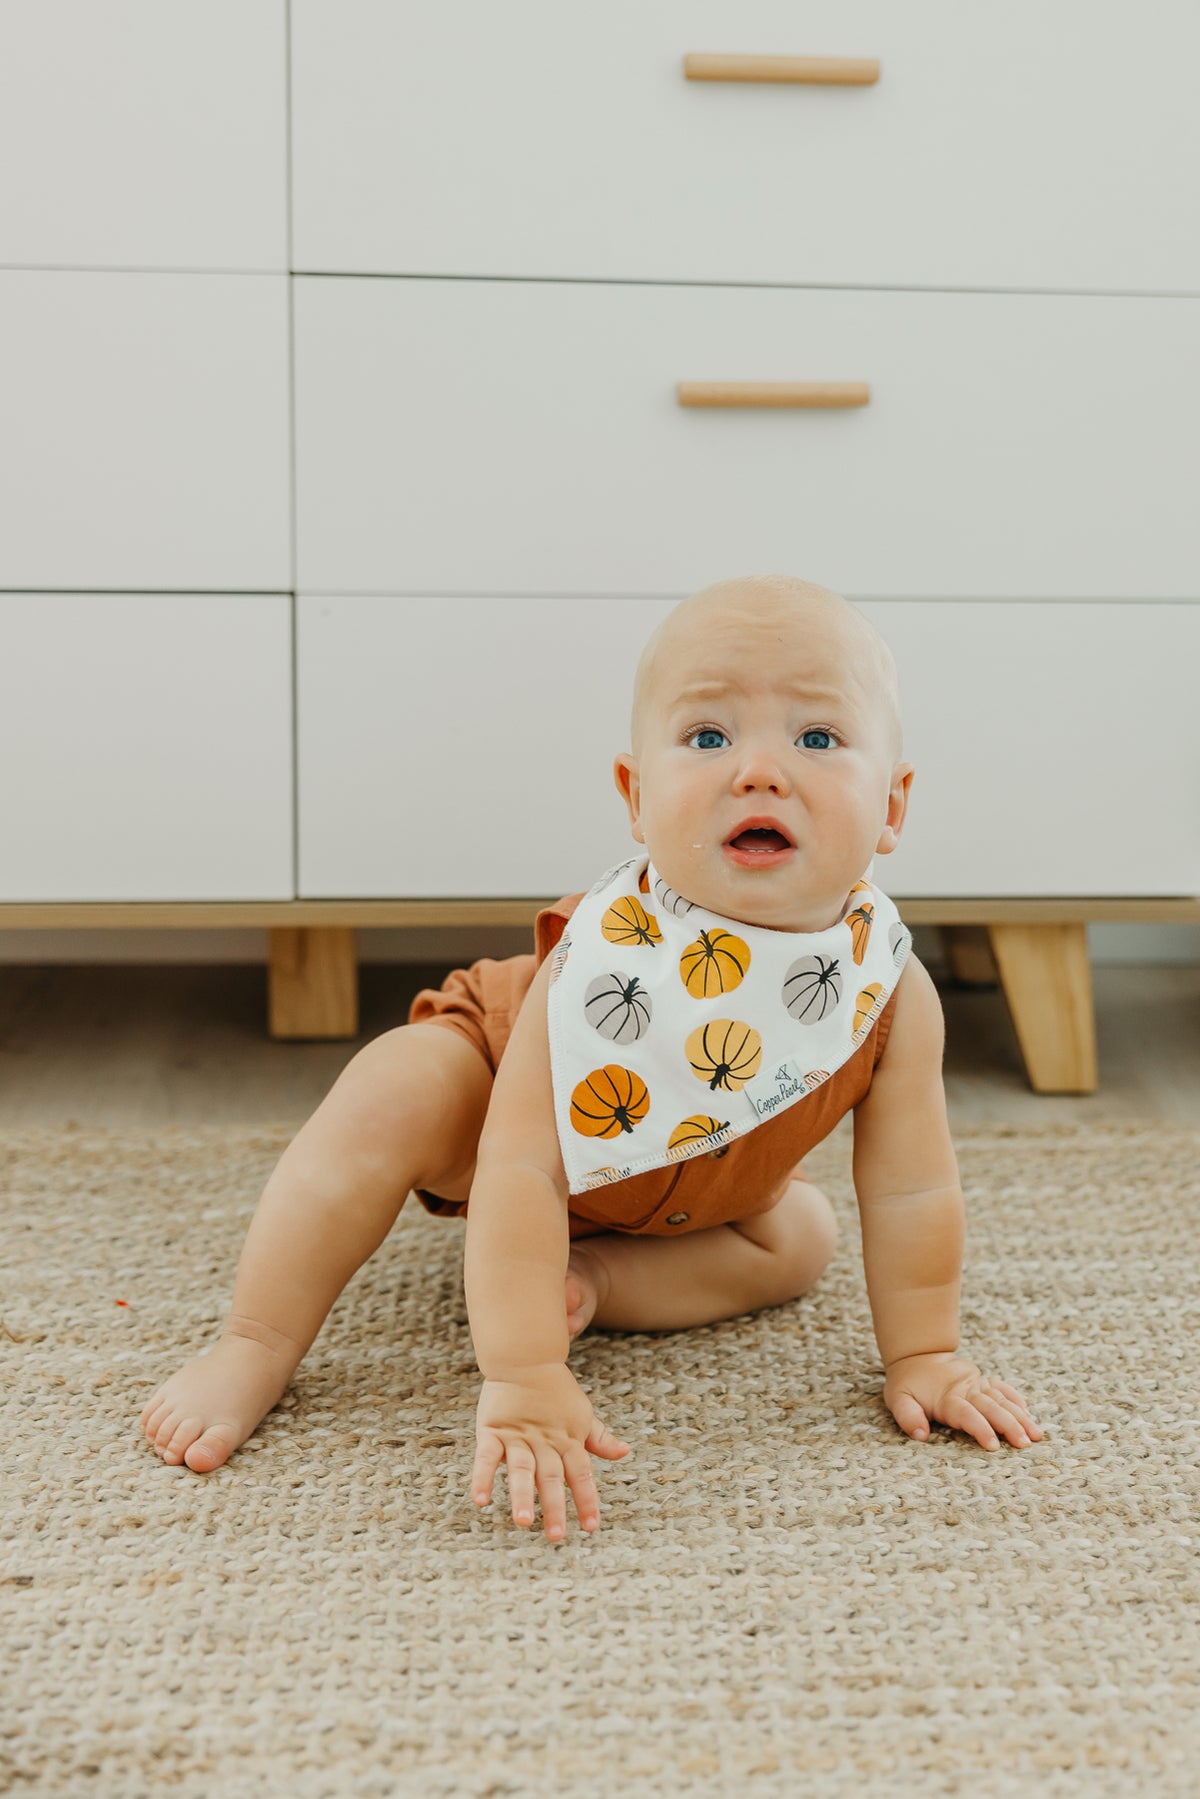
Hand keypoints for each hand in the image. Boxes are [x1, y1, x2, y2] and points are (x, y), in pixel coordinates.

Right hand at [472, 1361, 630, 1539]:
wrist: (525, 1357)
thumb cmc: (556, 1391)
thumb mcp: (582, 1414)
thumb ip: (599, 1438)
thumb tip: (625, 1452)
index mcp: (567, 1439)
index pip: (580, 1473)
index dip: (586, 1499)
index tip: (592, 1527)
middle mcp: (543, 1441)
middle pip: (550, 1476)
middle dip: (554, 1507)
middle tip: (557, 1536)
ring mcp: (517, 1437)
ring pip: (521, 1469)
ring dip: (522, 1495)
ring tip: (524, 1521)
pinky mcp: (492, 1431)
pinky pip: (486, 1456)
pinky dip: (482, 1477)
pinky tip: (481, 1500)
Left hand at [885, 1351, 1043, 1450]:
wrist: (917, 1355)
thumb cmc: (907, 1383)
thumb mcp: (897, 1399)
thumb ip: (908, 1416)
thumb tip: (921, 1435)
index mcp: (947, 1398)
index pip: (967, 1415)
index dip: (980, 1429)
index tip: (993, 1445)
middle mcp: (966, 1390)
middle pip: (991, 1408)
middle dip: (1009, 1426)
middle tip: (1025, 1443)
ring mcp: (977, 1384)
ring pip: (1002, 1400)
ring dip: (1020, 1417)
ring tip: (1036, 1435)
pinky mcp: (982, 1380)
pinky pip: (1002, 1388)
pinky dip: (1016, 1400)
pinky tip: (1028, 1414)